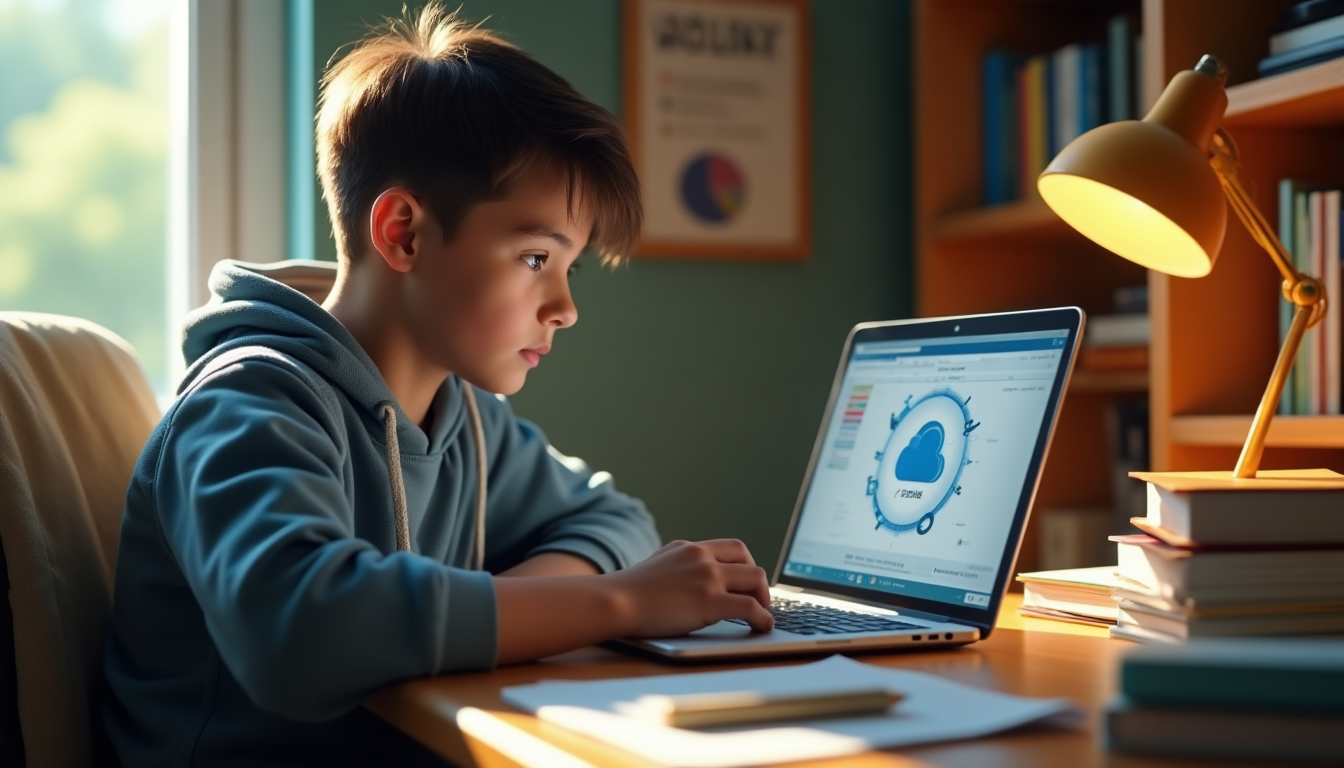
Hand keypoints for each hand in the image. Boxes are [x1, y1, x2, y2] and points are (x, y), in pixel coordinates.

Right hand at [607, 539, 773, 636]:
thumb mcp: (657, 565)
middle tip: (758, 599)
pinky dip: (762, 617)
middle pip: (749, 562)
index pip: (733, 547)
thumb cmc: (628, 592)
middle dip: (758, 583)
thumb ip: (678, 567)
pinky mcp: (710, 601)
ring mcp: (708, 577)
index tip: (747, 581)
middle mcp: (702, 558)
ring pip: (756, 579)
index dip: (746, 565)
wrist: (615, 601)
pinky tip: (762, 626)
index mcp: (689, 548)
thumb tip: (689, 582)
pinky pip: (750, 607)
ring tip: (762, 614)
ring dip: (764, 598)